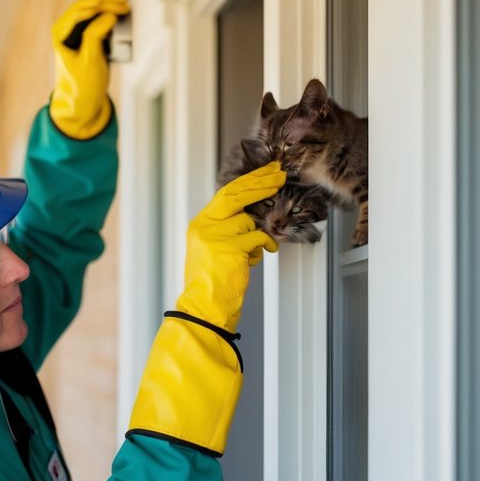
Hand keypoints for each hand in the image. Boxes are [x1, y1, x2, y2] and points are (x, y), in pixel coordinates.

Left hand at [49, 0, 129, 139]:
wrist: (82, 102)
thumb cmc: (83, 85)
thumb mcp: (90, 61)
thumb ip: (96, 36)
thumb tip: (108, 15)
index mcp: (60, 33)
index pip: (80, 11)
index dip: (100, 6)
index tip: (118, 7)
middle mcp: (65, 29)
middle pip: (86, 6)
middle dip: (106, 3)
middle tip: (125, 4)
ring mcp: (75, 31)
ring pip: (92, 9)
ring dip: (108, 6)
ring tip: (125, 6)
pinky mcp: (85, 35)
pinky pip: (96, 18)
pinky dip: (108, 14)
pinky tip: (119, 14)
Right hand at [176, 162, 283, 332]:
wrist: (204, 307)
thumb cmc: (212, 283)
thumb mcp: (213, 249)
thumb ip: (225, 229)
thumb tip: (248, 215)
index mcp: (200, 224)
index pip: (225, 194)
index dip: (249, 181)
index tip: (267, 172)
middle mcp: (204, 226)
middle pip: (236, 194)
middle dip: (261, 182)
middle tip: (279, 174)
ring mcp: (215, 235)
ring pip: (248, 222)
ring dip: (256, 238)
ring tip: (250, 255)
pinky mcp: (229, 247)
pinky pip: (257, 237)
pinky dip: (264, 246)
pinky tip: (262, 254)